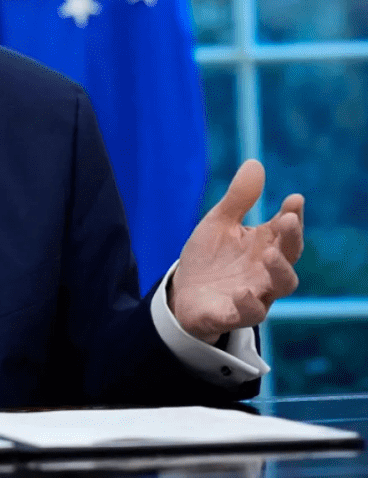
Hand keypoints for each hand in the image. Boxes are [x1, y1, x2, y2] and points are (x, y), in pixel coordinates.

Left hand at [169, 159, 303, 343]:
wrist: (183, 293)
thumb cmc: (210, 257)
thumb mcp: (219, 223)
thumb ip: (238, 199)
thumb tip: (255, 163)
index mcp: (264, 245)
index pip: (286, 230)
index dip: (292, 216)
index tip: (294, 199)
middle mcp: (266, 271)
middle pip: (289, 257)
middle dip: (291, 239)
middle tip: (286, 220)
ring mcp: (254, 293)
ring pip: (280, 286)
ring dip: (278, 271)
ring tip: (267, 254)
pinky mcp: (233, 314)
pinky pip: (248, 313)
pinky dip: (247, 304)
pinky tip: (241, 291)